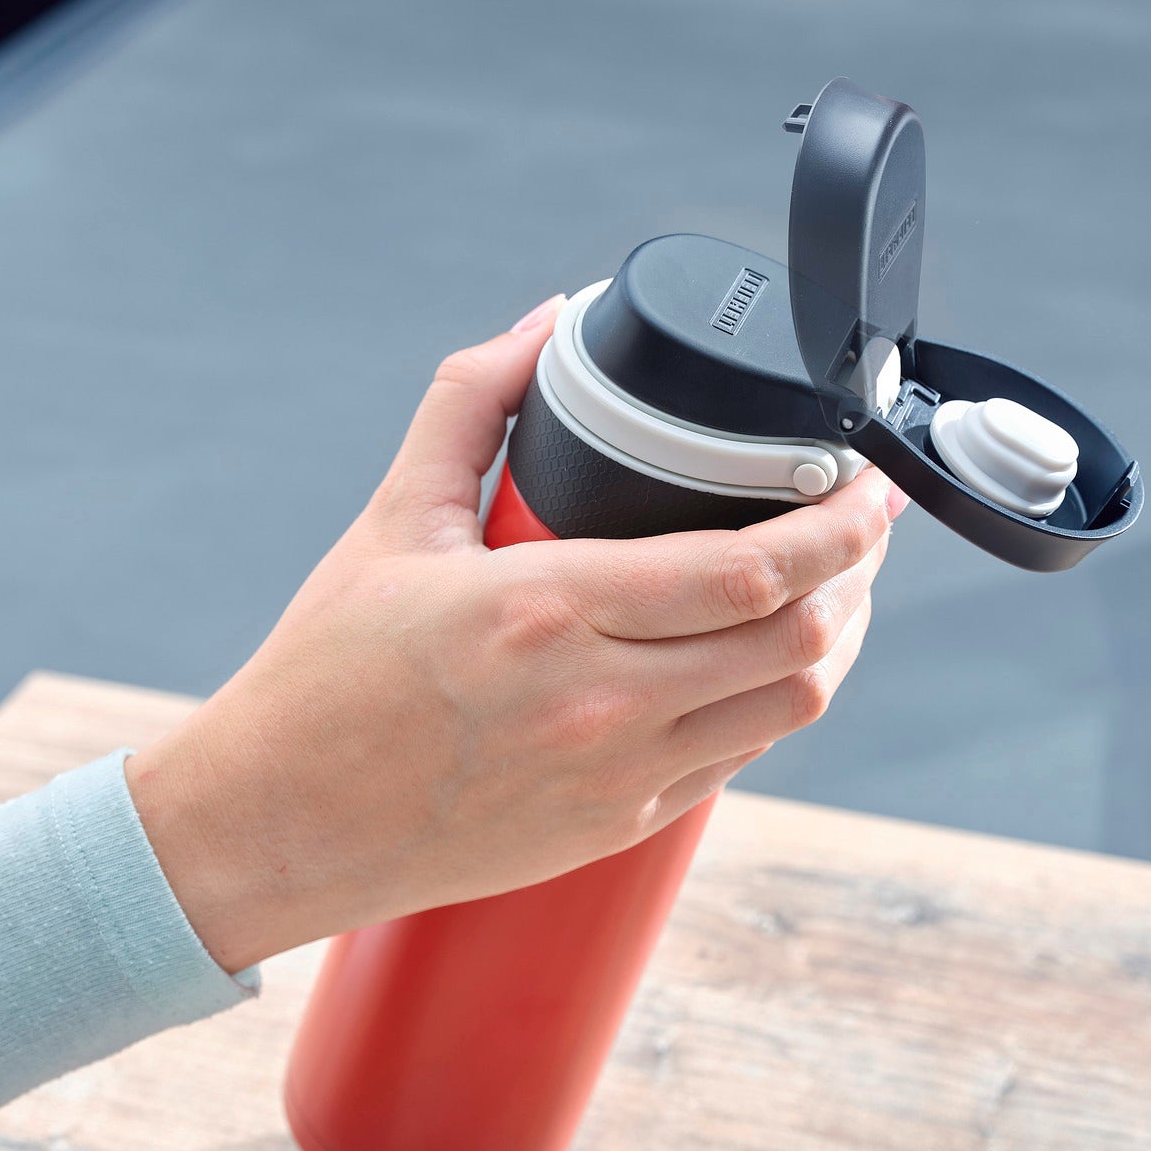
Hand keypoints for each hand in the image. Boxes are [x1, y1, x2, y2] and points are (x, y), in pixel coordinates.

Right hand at [128, 297, 901, 972]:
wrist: (280, 825)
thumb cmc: (326, 674)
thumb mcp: (392, 521)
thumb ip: (470, 405)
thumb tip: (545, 324)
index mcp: (547, 611)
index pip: (751, 571)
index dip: (842, 526)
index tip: (869, 488)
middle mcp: (599, 703)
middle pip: (800, 641)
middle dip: (860, 577)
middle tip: (863, 529)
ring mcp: (618, 777)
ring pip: (790, 707)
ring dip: (834, 643)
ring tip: (833, 592)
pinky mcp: (619, 826)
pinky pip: (740, 756)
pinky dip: (772, 700)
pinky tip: (762, 662)